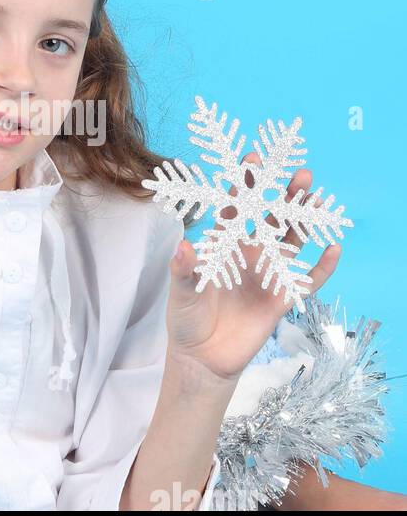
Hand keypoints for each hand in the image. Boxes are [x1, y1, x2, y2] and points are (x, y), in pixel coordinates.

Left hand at [164, 150, 340, 385]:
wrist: (203, 356)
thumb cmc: (187, 317)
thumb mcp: (181, 291)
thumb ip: (185, 269)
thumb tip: (185, 247)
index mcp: (223, 244)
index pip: (235, 207)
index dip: (245, 183)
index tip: (254, 158)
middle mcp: (248, 253)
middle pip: (270, 218)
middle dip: (285, 196)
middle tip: (301, 173)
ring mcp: (267, 274)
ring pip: (292, 242)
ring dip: (304, 221)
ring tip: (317, 199)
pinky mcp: (282, 299)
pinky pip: (307, 281)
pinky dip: (321, 267)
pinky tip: (333, 248)